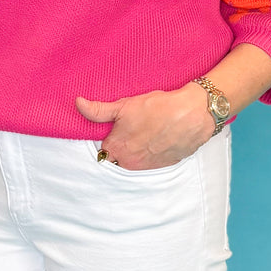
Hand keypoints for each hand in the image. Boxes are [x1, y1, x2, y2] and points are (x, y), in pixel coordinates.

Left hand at [76, 85, 214, 169]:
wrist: (192, 113)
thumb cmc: (158, 107)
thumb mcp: (124, 105)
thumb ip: (98, 110)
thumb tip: (78, 104)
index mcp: (116, 149)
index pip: (103, 148)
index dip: (109, 136)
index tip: (116, 127)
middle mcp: (130, 163)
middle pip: (118, 156)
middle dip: (123, 144)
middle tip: (132, 127)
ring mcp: (148, 166)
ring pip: (135, 159)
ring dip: (138, 149)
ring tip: (147, 130)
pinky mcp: (165, 164)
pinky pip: (152, 160)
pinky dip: (153, 151)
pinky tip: (159, 136)